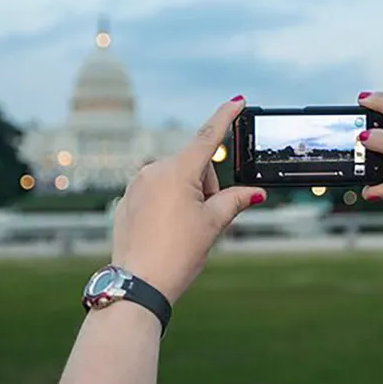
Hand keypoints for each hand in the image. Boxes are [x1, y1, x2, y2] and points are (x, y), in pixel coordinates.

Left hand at [109, 97, 265, 303]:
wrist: (139, 283)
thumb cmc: (177, 253)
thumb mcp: (213, 224)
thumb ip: (235, 200)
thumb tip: (255, 192)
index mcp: (177, 171)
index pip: (208, 136)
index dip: (225, 117)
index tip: (237, 99)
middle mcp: (153, 170)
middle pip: (194, 167)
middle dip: (206, 187)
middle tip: (204, 221)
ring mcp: (136, 184)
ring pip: (175, 180)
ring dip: (187, 196)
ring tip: (183, 230)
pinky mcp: (127, 199)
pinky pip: (156, 192)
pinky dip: (168, 205)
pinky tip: (166, 231)